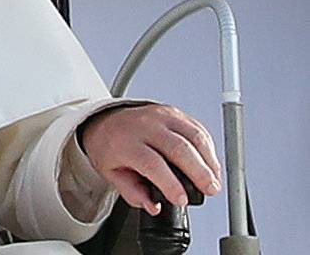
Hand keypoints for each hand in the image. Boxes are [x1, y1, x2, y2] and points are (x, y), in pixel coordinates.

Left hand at [81, 104, 221, 214]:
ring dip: (208, 160)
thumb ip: (133, 192)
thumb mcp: (111, 173)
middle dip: (199, 172)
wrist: (105, 121)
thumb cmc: (109, 147)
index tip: (181, 200)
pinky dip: (208, 147)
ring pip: (193, 135)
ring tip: (213, 180)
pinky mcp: (172, 112)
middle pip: (179, 147)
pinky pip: (196, 127)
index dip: (170, 184)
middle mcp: (144, 125)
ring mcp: (160, 115)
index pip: (151, 163)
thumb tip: (154, 207)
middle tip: (210, 190)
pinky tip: (209, 163)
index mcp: (125, 142)